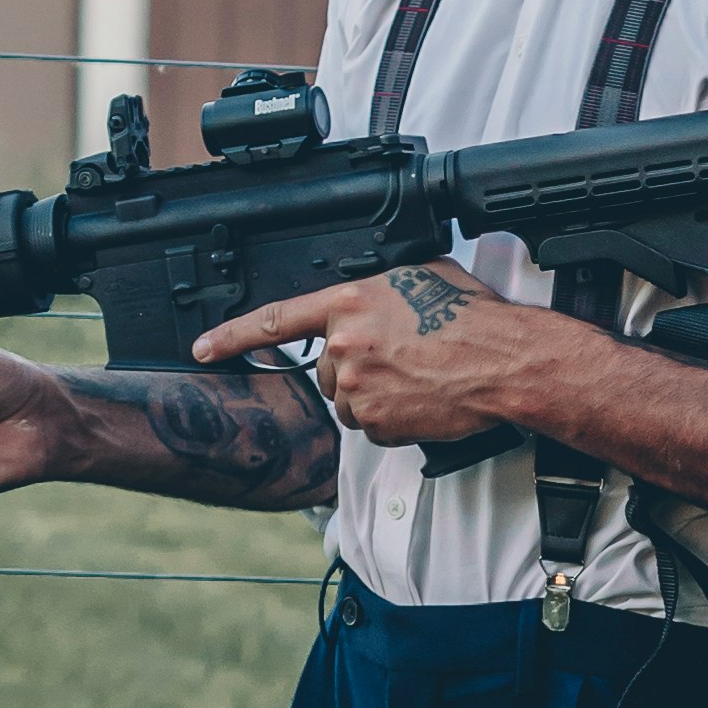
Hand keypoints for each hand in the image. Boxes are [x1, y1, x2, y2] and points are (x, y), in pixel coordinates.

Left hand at [195, 257, 532, 446]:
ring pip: (347, 403)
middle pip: (325, 371)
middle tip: (400, 364)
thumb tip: (367, 301)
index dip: (231, 338)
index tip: (204, 350)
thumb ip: (376, 291)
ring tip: (417, 381)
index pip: (275, 320)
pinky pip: (372, 429)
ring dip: (373, 399)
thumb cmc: (473, 317)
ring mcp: (357, 385)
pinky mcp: (375, 420)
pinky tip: (423, 402)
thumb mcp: (419, 278)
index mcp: (349, 302)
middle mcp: (345, 343)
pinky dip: (394, 421)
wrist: (503, 360)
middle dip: (354, 372)